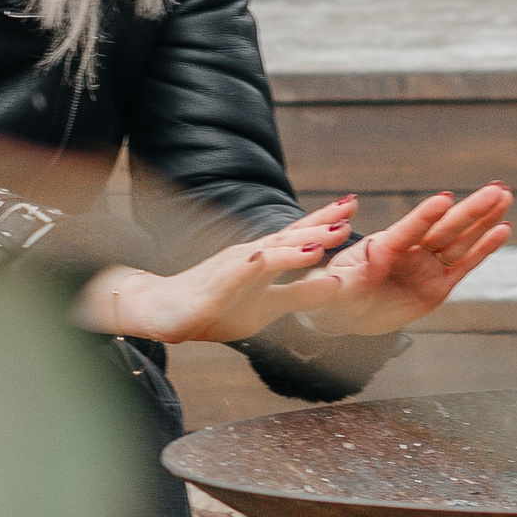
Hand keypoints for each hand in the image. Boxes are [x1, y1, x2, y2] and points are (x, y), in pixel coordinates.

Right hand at [71, 198, 357, 345]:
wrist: (163, 313)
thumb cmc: (214, 308)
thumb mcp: (267, 307)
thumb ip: (299, 297)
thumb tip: (336, 286)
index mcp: (263, 261)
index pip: (299, 237)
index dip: (325, 222)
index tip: (353, 208)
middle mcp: (251, 255)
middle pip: (291, 233)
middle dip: (322, 220)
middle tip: (352, 204)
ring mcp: (235, 265)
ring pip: (274, 248)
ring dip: (303, 239)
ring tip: (333, 233)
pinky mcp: (221, 281)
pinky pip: (249, 269)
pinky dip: (271, 261)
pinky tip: (290, 255)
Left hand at [290, 184, 513, 337]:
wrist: (347, 312)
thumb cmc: (336, 293)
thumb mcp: (337, 288)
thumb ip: (353, 275)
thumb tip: (369, 254)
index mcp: (384, 247)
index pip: (409, 230)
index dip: (426, 215)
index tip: (445, 198)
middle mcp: (410, 252)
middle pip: (444, 228)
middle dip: (471, 209)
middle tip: (496, 188)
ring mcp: (426, 267)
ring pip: (460, 240)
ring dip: (484, 220)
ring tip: (504, 197)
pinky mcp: (439, 285)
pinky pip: (465, 265)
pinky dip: (484, 248)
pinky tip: (502, 229)